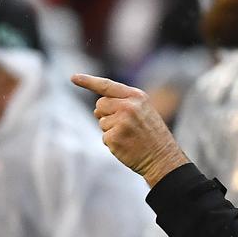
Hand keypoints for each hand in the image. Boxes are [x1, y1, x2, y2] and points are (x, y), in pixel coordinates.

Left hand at [72, 74, 190, 186]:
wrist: (163, 158)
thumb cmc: (152, 135)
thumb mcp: (144, 111)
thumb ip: (123, 103)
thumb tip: (97, 109)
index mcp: (137, 97)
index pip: (107, 86)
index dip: (89, 81)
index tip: (74, 77)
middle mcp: (128, 106)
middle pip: (100, 105)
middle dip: (106, 114)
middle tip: (125, 126)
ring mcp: (121, 122)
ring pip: (101, 122)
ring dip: (111, 130)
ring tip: (130, 136)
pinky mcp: (115, 138)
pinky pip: (104, 137)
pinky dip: (113, 143)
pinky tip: (127, 145)